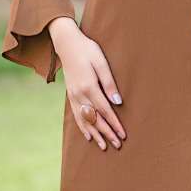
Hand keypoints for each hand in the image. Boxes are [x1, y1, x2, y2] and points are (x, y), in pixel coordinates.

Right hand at [49, 17, 125, 151]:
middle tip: (117, 145)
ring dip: (95, 134)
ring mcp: (73, 96)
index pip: (105, 110)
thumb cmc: (88, 50)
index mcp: (89, 86)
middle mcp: (79, 94)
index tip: (123, 135)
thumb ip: (109, 83)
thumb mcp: (101, 62)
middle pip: (95, 119)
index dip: (114, 124)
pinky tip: (88, 136)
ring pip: (85, 120)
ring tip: (103, 146)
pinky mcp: (70, 95)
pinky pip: (76, 116)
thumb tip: (118, 103)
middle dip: (107, 133)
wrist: (67, 44)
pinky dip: (82, 127)